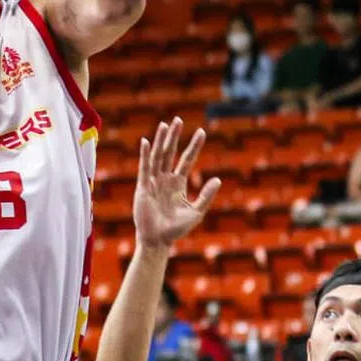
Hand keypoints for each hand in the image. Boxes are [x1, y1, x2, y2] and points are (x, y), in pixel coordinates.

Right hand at [133, 118, 221, 249]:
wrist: (158, 241)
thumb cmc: (177, 229)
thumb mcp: (196, 212)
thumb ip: (206, 195)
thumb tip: (218, 179)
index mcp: (178, 183)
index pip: (186, 160)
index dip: (194, 146)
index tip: (202, 131)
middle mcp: (165, 179)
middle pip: (170, 153)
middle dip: (174, 137)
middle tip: (179, 119)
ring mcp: (153, 181)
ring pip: (158, 156)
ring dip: (161, 141)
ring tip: (165, 125)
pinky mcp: (143, 187)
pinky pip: (144, 168)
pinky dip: (145, 155)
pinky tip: (147, 142)